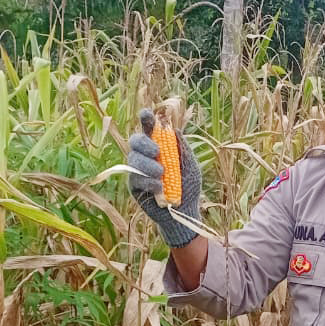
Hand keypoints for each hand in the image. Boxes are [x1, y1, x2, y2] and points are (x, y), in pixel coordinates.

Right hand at [128, 108, 202, 246]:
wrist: (185, 211)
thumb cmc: (189, 186)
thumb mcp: (191, 166)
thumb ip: (183, 150)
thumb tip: (175, 131)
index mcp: (159, 146)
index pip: (149, 129)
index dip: (146, 120)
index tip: (146, 114)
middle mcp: (145, 156)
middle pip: (135, 140)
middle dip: (144, 143)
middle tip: (157, 151)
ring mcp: (137, 171)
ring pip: (133, 160)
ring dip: (147, 165)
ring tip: (161, 173)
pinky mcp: (134, 187)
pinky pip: (135, 179)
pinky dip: (148, 181)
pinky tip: (159, 186)